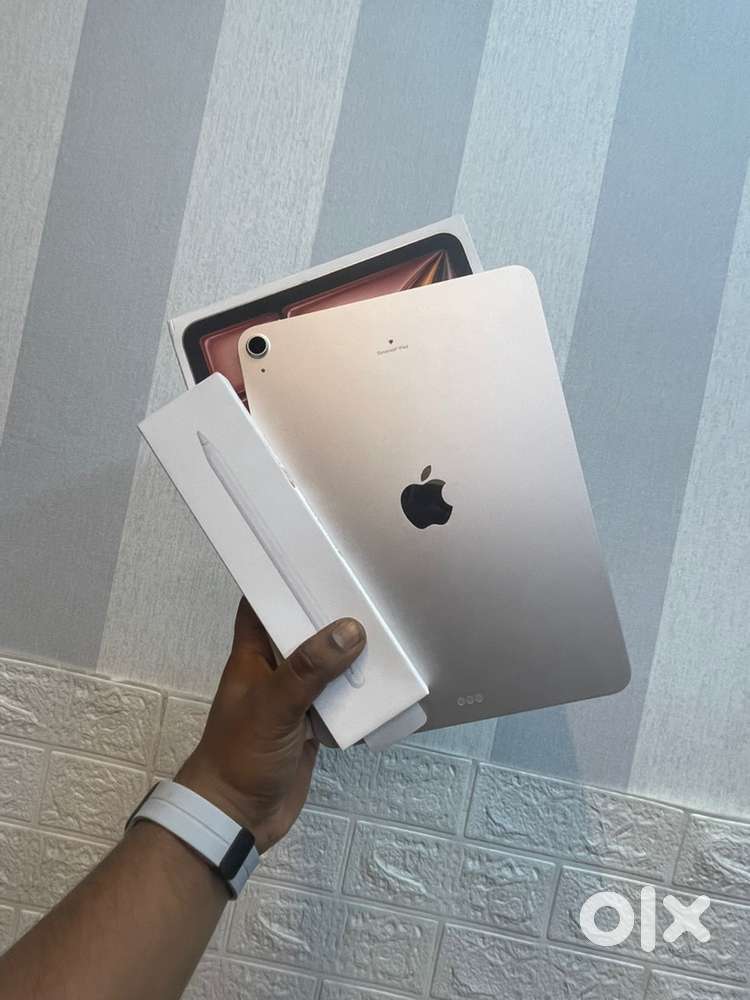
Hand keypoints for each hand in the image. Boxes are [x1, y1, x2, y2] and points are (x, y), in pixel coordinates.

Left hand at [176, 599, 364, 852]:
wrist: (238, 818)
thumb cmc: (241, 753)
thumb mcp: (273, 705)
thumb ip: (309, 669)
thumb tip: (350, 630)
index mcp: (252, 654)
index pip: (263, 603)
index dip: (282, 579)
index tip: (316, 554)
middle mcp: (274, 669)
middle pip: (305, 631)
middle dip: (332, 615)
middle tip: (369, 587)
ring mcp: (295, 698)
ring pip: (327, 665)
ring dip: (351, 655)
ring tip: (388, 625)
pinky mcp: (314, 724)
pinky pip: (341, 700)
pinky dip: (360, 692)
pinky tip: (388, 678)